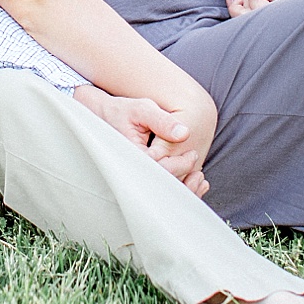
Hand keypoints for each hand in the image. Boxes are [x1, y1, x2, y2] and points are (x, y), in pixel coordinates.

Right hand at [71, 84, 210, 196]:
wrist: (103, 116)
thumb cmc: (123, 111)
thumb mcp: (142, 109)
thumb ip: (162, 121)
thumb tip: (184, 133)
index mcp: (130, 156)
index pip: (160, 171)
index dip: (181, 165)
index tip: (193, 154)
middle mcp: (130, 171)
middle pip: (162, 188)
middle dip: (186, 182)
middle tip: (198, 164)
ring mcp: (133, 176)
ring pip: (161, 194)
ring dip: (183, 189)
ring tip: (200, 179)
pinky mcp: (138, 177)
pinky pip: (159, 190)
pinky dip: (177, 187)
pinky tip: (193, 182)